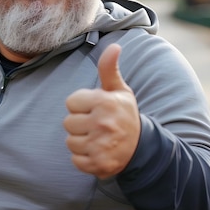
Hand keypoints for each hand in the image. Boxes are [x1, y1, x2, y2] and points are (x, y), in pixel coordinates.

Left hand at [64, 44, 140, 178]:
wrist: (142, 148)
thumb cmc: (124, 114)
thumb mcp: (119, 90)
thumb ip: (109, 68)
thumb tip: (113, 46)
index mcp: (104, 102)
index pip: (71, 102)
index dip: (81, 106)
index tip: (95, 109)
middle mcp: (102, 124)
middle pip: (68, 123)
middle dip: (80, 124)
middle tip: (97, 126)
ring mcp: (100, 146)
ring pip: (70, 142)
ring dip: (81, 142)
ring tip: (98, 139)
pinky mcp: (98, 164)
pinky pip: (75, 161)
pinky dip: (83, 159)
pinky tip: (98, 153)